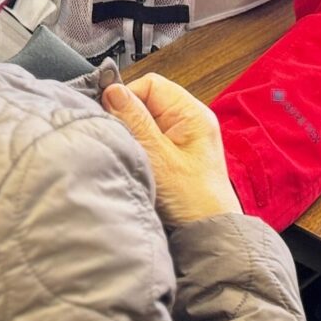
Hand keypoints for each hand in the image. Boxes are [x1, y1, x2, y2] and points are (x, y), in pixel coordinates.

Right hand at [102, 73, 242, 226]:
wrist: (209, 236)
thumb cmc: (193, 200)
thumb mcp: (158, 156)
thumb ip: (135, 121)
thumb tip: (113, 90)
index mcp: (191, 113)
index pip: (150, 84)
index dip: (127, 98)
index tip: (112, 118)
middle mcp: (190, 122)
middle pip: (147, 103)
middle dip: (129, 120)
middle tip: (125, 142)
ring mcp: (184, 140)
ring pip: (146, 124)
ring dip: (135, 138)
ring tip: (134, 157)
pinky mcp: (176, 158)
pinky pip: (151, 142)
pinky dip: (141, 151)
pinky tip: (139, 166)